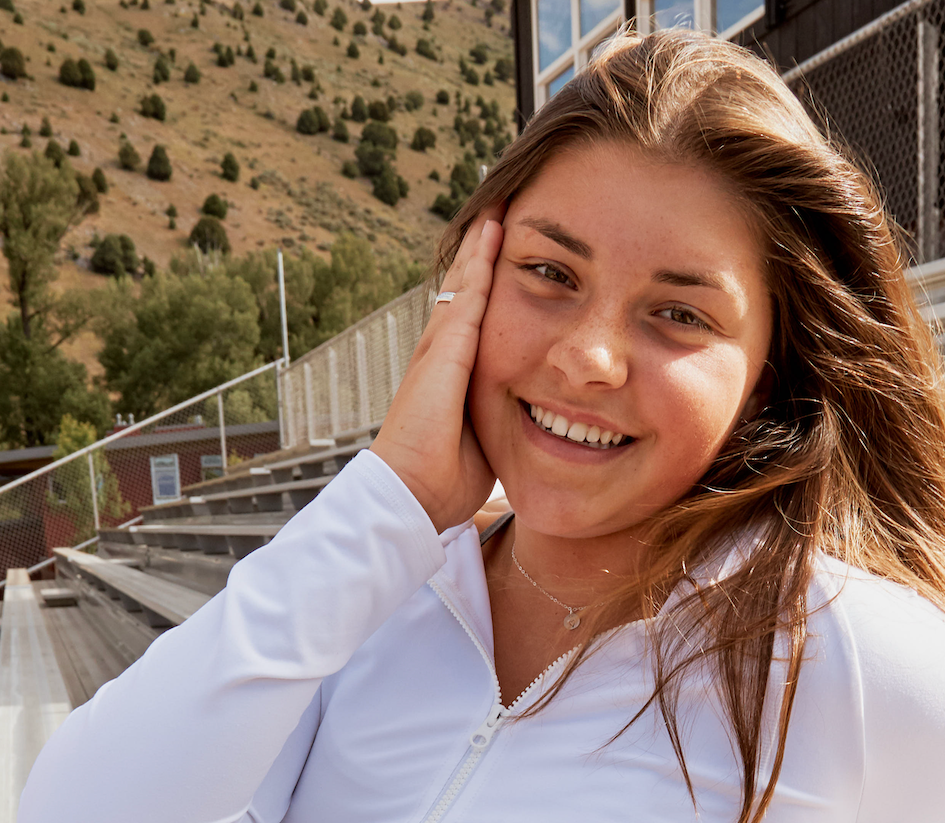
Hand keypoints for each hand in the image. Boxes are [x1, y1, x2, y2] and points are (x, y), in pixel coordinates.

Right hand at [371, 208, 502, 532]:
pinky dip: (478, 261)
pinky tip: (491, 232)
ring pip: (463, 282)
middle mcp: (441, 353)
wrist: (412, 494)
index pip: (473, 319)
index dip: (489, 286)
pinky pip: (466, 295)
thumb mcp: (485, 442)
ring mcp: (438, 347)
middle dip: (481, 253)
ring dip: (479, 244)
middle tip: (499, 212)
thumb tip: (532, 427)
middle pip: (464, 290)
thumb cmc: (444, 481)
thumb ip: (502, 423)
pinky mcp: (443, 350)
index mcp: (452, 375)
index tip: (508, 258)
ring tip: (495, 206)